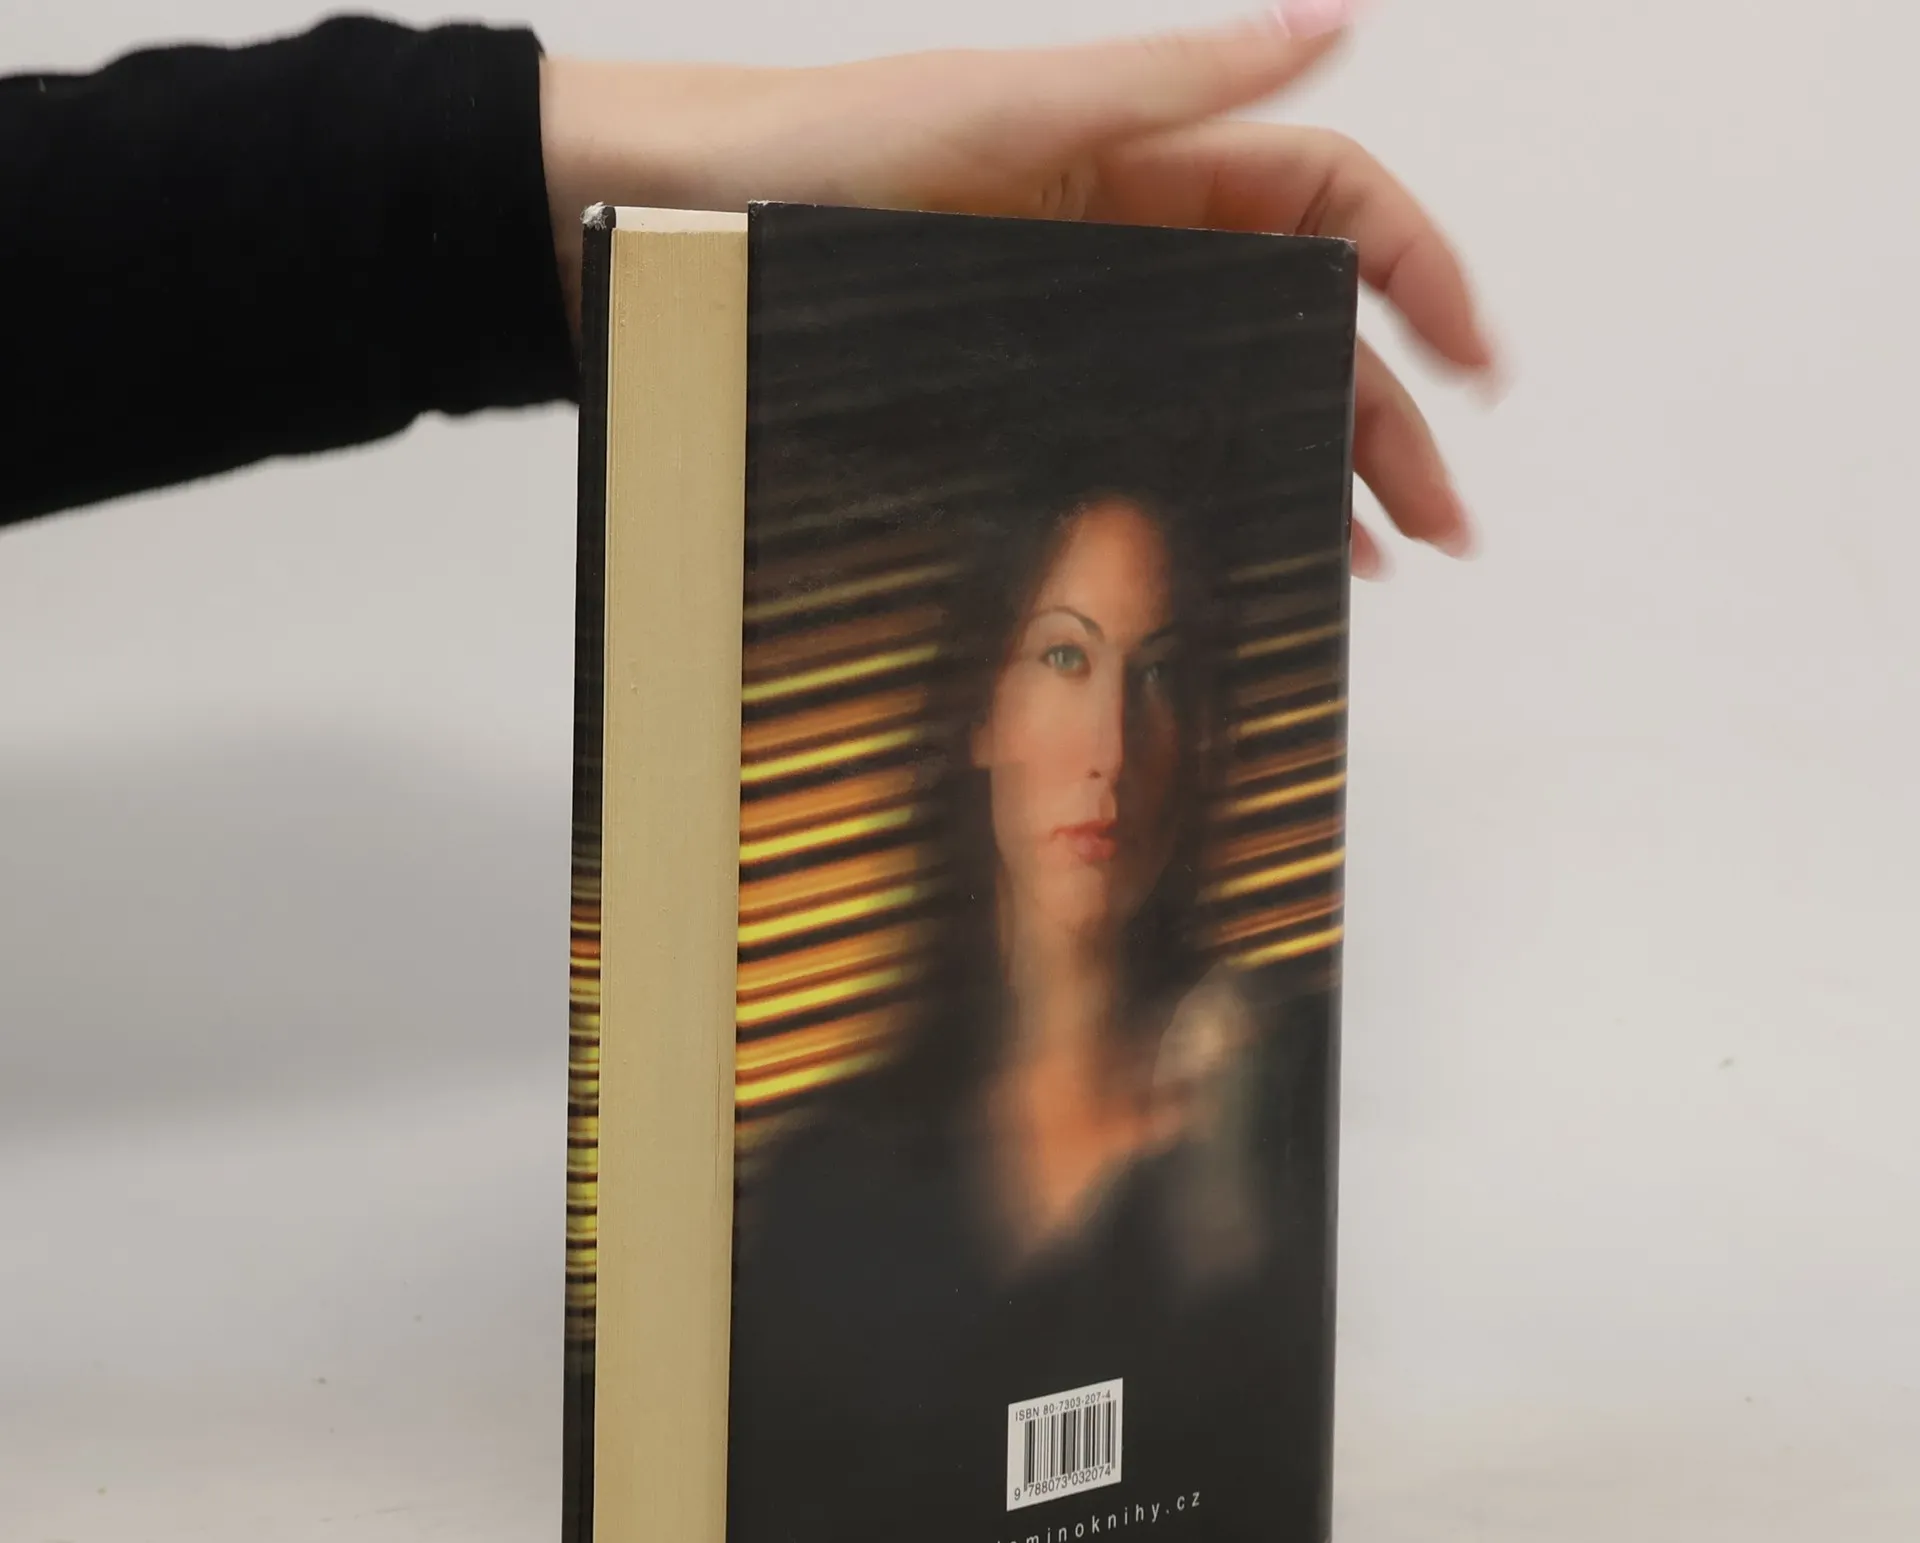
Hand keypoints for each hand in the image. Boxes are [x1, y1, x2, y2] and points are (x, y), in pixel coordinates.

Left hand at [539, 7, 1500, 575]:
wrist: (657, 236)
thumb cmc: (816, 160)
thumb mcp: (1005, 115)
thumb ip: (1169, 84)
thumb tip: (1332, 17)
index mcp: (1145, 159)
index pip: (1328, 203)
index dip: (1416, 268)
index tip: (1475, 359)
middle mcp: (1127, 243)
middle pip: (1302, 323)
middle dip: (1385, 413)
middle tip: (1442, 519)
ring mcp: (1078, 328)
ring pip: (1233, 396)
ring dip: (1317, 470)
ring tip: (1377, 561)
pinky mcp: (1019, 398)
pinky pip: (1144, 444)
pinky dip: (1210, 490)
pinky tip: (1253, 548)